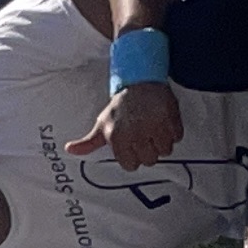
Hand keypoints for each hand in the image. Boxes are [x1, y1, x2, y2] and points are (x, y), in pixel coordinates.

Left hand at [67, 77, 183, 163]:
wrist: (140, 81)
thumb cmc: (121, 107)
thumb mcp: (102, 124)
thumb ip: (88, 143)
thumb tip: (70, 150)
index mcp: (119, 138)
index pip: (131, 165)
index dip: (132, 156)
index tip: (131, 144)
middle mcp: (137, 133)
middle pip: (150, 161)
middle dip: (147, 150)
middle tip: (143, 134)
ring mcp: (155, 126)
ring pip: (165, 150)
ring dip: (161, 142)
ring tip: (153, 127)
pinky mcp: (171, 118)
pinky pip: (177, 137)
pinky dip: (173, 132)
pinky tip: (163, 122)